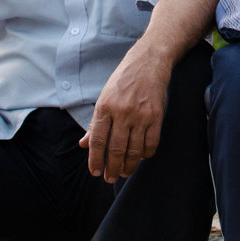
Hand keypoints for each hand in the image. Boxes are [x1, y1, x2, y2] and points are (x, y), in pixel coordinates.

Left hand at [79, 48, 169, 182]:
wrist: (148, 62)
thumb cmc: (123, 80)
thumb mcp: (104, 97)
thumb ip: (95, 123)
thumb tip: (83, 144)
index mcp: (105, 106)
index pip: (98, 140)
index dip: (95, 159)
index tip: (95, 172)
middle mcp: (121, 112)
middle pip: (115, 148)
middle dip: (112, 168)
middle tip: (109, 178)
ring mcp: (140, 115)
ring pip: (134, 149)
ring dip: (128, 165)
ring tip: (124, 172)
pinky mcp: (156, 116)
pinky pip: (151, 143)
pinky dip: (146, 154)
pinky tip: (141, 157)